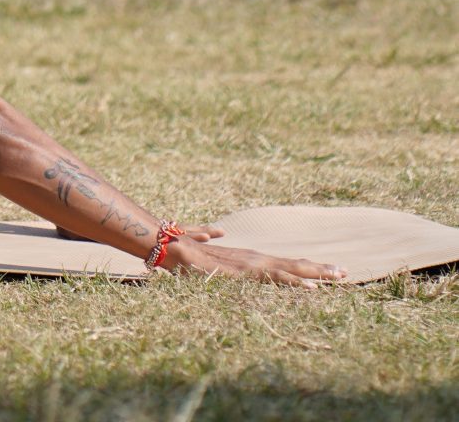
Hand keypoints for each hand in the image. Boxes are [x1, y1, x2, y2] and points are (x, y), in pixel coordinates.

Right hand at [161, 232, 344, 287]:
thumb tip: (216, 233)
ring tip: (339, 276)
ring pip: (292, 269)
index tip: (326, 271)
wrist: (176, 248)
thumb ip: (213, 242)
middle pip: (295, 264)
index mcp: (250, 259)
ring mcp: (253, 265)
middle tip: (346, 271)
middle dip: (320, 269)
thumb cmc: (189, 252)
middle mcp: (256, 259)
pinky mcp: (248, 273)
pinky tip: (313, 289)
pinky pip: (277, 279)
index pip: (284, 263)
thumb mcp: (208, 253)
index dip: (305, 267)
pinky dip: (297, 283)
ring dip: (317, 273)